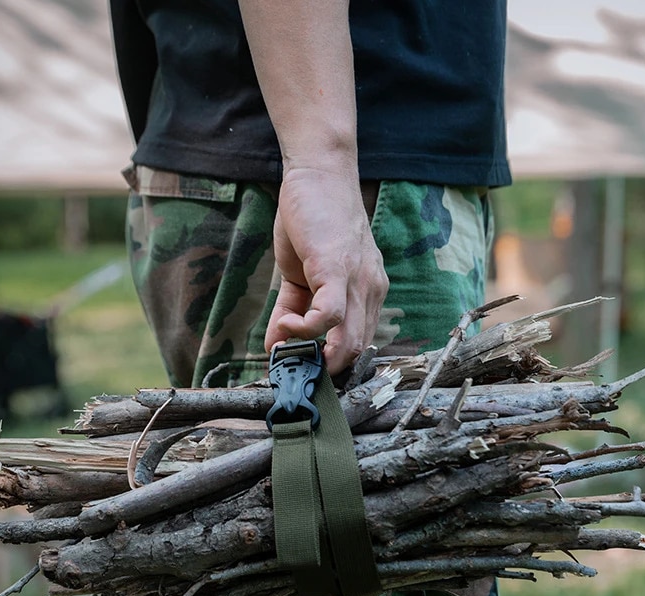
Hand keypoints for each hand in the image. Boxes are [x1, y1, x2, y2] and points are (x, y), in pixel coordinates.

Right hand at [264, 166, 388, 374]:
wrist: (318, 174)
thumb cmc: (312, 222)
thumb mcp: (301, 276)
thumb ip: (290, 312)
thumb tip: (273, 346)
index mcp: (367, 296)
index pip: (358, 347)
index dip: (332, 367)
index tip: (305, 372)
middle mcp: (371, 292)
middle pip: (356, 353)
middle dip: (323, 372)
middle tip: (292, 369)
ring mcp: (358, 281)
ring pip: (348, 342)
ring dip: (313, 355)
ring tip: (286, 345)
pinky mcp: (337, 269)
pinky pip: (329, 316)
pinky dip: (305, 329)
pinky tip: (286, 324)